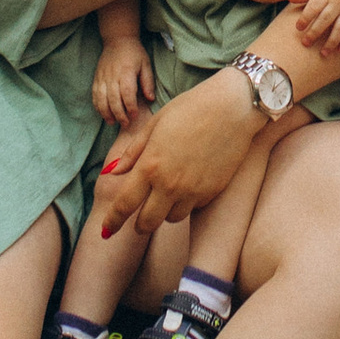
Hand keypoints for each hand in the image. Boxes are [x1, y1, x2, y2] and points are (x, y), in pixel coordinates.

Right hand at [91, 37, 155, 127]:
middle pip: (113, 99)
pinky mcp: (96, 79)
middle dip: (119, 114)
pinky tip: (104, 114)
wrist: (117, 40)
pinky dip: (98, 106)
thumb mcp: (146, 64)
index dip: (130, 106)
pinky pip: (95, 96)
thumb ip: (148, 82)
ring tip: (113, 122)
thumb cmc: (134, 53)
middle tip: (126, 124)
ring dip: (106, 113)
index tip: (135, 115)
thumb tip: (150, 99)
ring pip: (101, 99)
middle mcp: (112, 76)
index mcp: (126, 72)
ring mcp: (102, 78)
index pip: (127, 93)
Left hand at [94, 71, 259, 241]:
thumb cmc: (191, 108)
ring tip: (168, 196)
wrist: (233, 107)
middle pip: (147, 223)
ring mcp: (193, 190)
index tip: (106, 231)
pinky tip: (190, 184)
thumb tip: (112, 171)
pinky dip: (187, 202)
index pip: (124, 205)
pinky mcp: (212, 191)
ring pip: (171, 219)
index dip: (112, 221)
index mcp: (151, 165)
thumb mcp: (155, 125)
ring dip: (165, 212)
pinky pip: (194, 207)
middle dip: (139, 226)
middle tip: (138, 222)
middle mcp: (170, 184)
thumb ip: (132, 152)